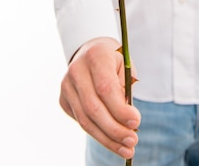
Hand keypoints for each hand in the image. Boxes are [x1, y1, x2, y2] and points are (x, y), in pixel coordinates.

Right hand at [59, 37, 139, 159]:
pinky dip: (98, 134)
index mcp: (95, 55)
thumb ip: (125, 91)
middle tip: (132, 141)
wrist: (91, 51)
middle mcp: (76, 70)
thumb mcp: (124, 67)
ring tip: (126, 148)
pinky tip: (112, 140)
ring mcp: (66, 85)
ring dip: (107, 138)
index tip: (136, 122)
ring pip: (85, 120)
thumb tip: (127, 123)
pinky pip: (81, 122)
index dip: (120, 109)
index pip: (105, 88)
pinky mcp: (62, 99)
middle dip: (114, 129)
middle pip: (93, 108)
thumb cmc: (113, 61)